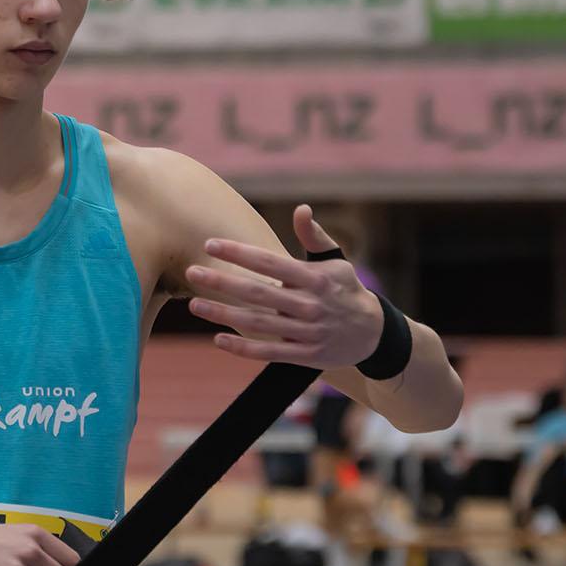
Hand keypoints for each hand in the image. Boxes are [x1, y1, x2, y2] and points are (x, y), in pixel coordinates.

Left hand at [186, 205, 383, 368]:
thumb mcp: (336, 261)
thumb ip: (315, 237)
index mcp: (314, 278)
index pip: (269, 262)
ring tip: (195, 305)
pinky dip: (242, 348)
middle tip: (192, 272)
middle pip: (257, 293)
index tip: (210, 244)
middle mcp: (309, 305)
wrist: (374, 334)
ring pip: (258, 324)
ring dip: (223, 314)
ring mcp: (306, 332)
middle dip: (222, 282)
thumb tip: (301, 210)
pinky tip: (218, 339)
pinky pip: (268, 353)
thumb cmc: (347, 291)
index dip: (238, 253)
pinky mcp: (305, 356)